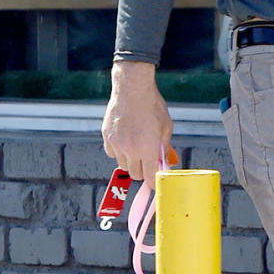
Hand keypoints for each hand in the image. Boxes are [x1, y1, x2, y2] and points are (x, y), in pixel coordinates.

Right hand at [101, 61, 172, 187]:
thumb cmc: (152, 106)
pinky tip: (126, 139)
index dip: (153, 183)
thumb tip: (165, 162)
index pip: (150, 177)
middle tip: (148, 161)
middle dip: (143, 171)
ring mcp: (117, 144)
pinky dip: (119, 152)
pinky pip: (112, 154)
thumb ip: (164, 147)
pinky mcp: (107, 137)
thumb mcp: (166, 127)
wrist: (132, 88)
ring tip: (137, 146)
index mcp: (148, 148)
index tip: (155, 184)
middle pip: (136, 174)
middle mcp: (131, 149)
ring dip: (131, 161)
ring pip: (123, 165)